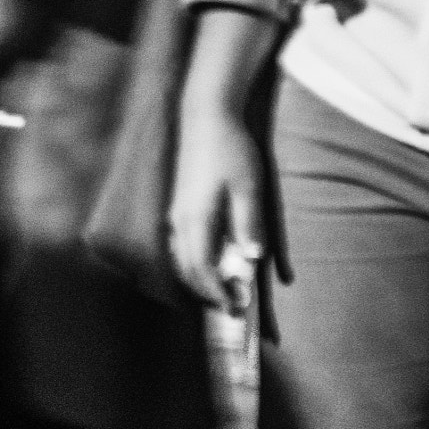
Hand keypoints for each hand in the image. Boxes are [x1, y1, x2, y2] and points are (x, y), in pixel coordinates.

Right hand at [169, 104, 266, 314]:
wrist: (206, 117)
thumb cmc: (231, 150)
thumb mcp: (249, 186)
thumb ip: (248, 223)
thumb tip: (252, 259)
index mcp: (197, 220)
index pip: (202, 270)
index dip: (218, 293)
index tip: (237, 309)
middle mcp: (180, 222)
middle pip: (187, 271)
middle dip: (207, 294)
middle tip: (232, 310)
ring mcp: (176, 215)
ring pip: (180, 260)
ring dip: (198, 282)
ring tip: (219, 294)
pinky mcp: (179, 207)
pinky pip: (179, 247)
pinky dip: (192, 265)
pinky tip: (206, 266)